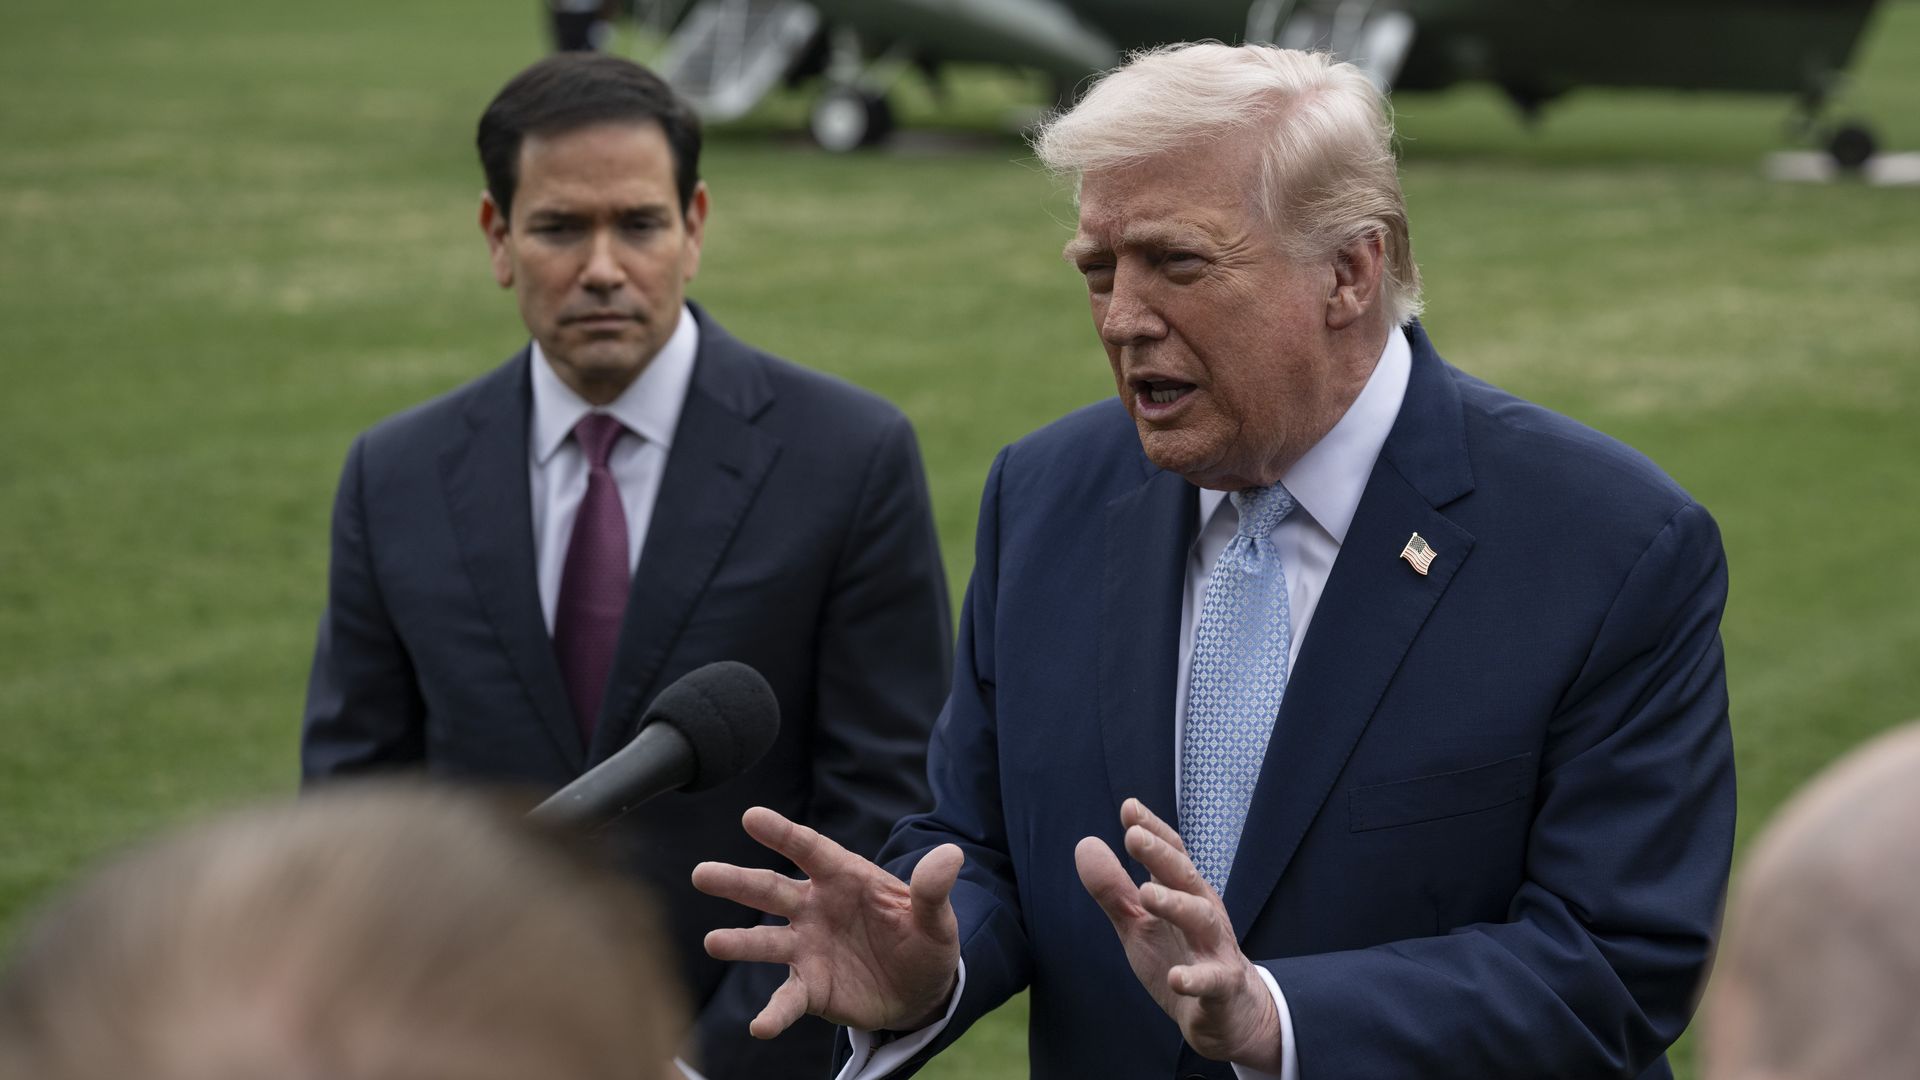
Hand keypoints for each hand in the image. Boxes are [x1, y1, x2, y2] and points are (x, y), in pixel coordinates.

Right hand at [693, 806, 963, 1037]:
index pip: (809, 850)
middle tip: (701, 874)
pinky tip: (760, 1025)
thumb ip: (934, 890)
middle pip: (771, 890)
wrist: (920, 991)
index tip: (752, 817)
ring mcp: (807, 948)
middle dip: (737, 882)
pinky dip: (774, 1013)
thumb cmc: (923, 941)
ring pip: (766, 941)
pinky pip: (787, 1000)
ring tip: (713, 942)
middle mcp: (815, 909)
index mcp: (844, 878)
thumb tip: (951, 856)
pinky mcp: (810, 987)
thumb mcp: (937, 918)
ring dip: (740, 943)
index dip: (782, 833)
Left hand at [1075, 798, 1282, 1071]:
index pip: (1171, 855)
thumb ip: (1113, 888)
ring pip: (1202, 920)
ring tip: (1146, 894)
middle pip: (1185, 878)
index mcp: (1184, 894)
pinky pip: (1213, 981)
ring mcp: (1216, 949)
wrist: (1228, 1015)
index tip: (1129, 807)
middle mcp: (1204, 914)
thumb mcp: (1139, 924)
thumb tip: (1085, 843)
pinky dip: (1195, 978)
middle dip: (1161, 855)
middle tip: (1133, 836)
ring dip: (1176, 904)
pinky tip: (1177, 978)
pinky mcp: (1222, 988)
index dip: (1152, 831)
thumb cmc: (1180, 957)